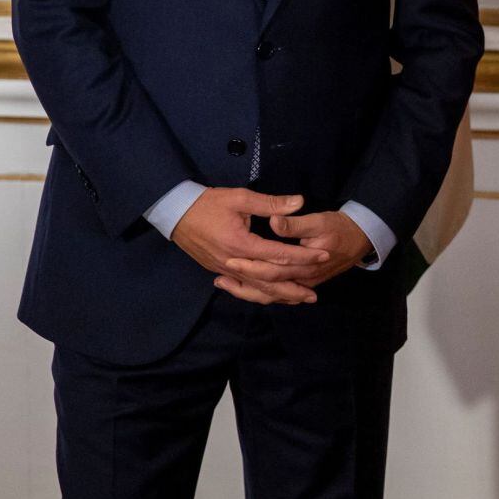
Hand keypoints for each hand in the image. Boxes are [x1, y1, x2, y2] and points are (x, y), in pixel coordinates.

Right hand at [172, 188, 327, 305]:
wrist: (175, 213)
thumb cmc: (208, 203)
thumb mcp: (240, 198)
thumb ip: (270, 203)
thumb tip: (299, 202)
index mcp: (241, 244)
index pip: (278, 255)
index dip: (302, 257)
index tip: (322, 257)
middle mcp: (234, 263)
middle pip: (268, 281)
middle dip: (293, 288)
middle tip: (314, 295)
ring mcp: (225, 270)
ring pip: (255, 289)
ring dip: (278, 296)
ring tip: (298, 300)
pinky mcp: (218, 271)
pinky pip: (243, 288)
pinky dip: (259, 294)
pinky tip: (271, 296)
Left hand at [218, 210, 372, 297]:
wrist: (362, 238)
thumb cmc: (340, 226)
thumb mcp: (319, 220)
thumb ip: (294, 223)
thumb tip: (273, 222)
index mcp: (303, 264)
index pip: (270, 269)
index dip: (248, 266)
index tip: (229, 260)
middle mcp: (301, 280)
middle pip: (266, 287)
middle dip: (242, 282)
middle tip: (219, 277)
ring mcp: (303, 284)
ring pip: (271, 295)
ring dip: (247, 291)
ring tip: (224, 284)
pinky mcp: (304, 283)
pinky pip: (278, 294)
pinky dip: (260, 292)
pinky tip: (245, 285)